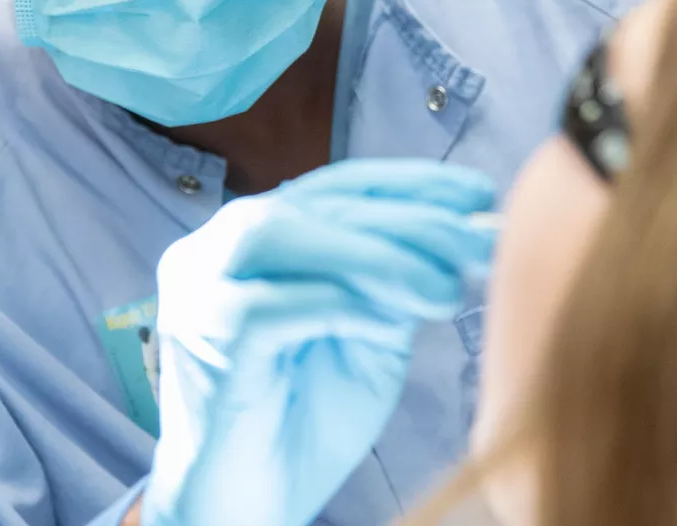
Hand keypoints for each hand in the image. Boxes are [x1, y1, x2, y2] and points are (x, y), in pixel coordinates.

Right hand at [142, 159, 497, 525]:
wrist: (248, 503)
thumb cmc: (304, 417)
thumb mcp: (366, 333)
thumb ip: (391, 281)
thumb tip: (457, 233)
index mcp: (256, 238)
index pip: (332, 186)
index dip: (407, 183)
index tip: (476, 192)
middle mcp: (215, 248)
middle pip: (312, 204)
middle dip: (406, 219)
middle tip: (478, 241)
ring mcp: (198, 289)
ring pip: (277, 233)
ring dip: (371, 253)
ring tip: (441, 287)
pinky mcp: (200, 339)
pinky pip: (265, 306)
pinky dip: (334, 305)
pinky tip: (388, 324)